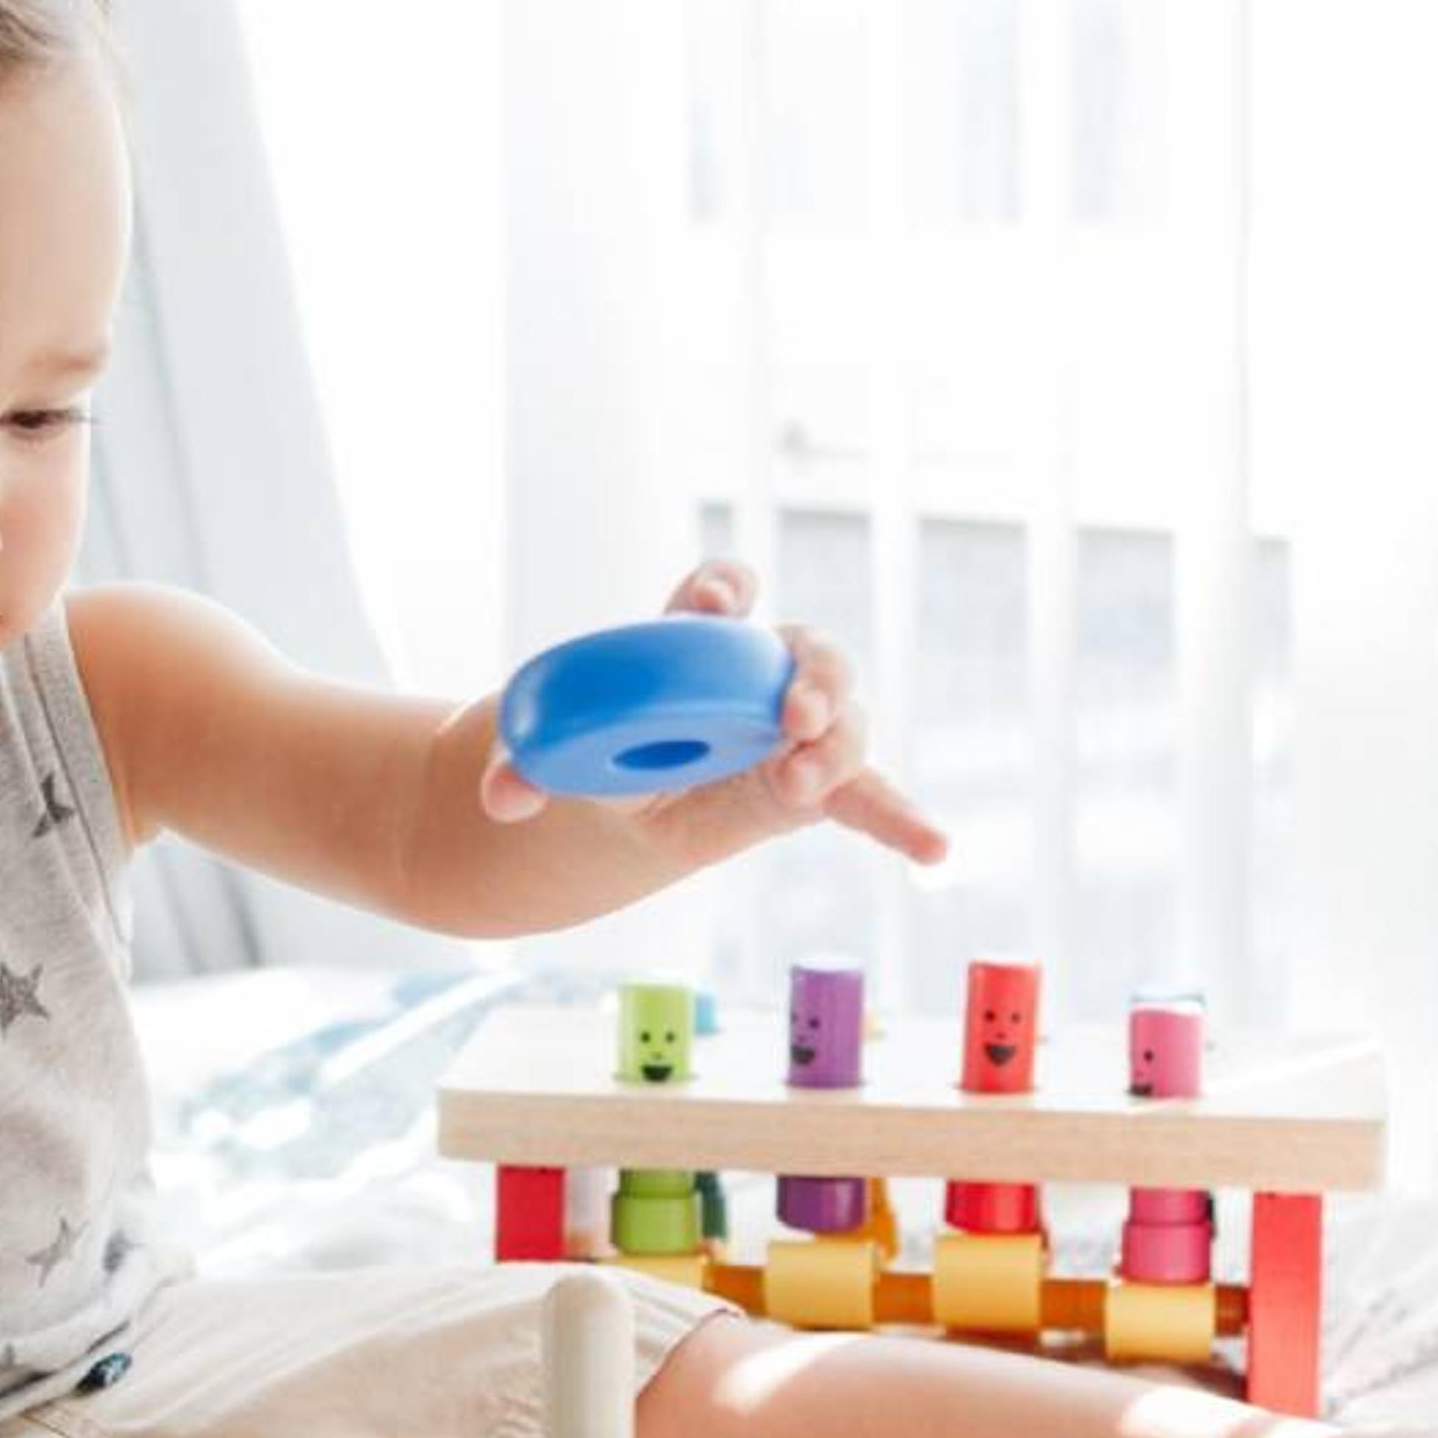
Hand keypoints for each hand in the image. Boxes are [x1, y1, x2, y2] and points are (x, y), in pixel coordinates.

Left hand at [478, 563, 949, 866]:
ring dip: (836, 740)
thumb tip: (505, 795)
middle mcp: (755, 672)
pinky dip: (899, 818)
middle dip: (808, 672)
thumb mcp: (547, 757)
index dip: (720, 591)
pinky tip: (932, 846)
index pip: (718, 596)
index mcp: (692, 643)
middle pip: (802, 648)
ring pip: (839, 713)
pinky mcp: (815, 780)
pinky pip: (865, 794)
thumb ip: (523, 765)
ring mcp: (793, 726)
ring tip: (803, 778)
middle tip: (792, 712)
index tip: (712, 603)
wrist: (609, 805)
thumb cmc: (587, 754)